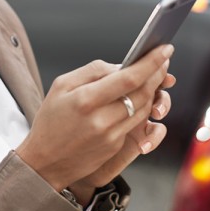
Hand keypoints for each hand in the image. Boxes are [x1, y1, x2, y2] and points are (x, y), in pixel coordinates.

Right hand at [15, 44, 173, 192]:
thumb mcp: (61, 86)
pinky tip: (139, 96)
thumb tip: (119, 66)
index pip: (129, 77)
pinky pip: (136, 122)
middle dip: (157, 73)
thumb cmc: (50, 120)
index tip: (164, 49)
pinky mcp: (115, 145)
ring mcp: (111, 135)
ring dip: (153, 90)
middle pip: (143, 93)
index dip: (151, 62)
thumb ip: (91, 71)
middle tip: (163, 60)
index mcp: (86, 99)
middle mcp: (101, 119)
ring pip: (144, 108)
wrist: (44, 161)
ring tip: (153, 75)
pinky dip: (142, 106)